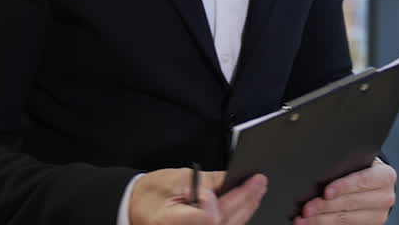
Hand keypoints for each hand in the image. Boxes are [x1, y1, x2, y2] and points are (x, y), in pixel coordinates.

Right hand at [129, 168, 267, 224]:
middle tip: (260, 183)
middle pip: (225, 223)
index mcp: (171, 222)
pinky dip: (236, 218)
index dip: (224, 200)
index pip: (209, 217)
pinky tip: (244, 205)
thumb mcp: (176, 178)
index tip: (244, 180)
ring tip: (256, 191)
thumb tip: (230, 178)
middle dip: (245, 201)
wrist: (138, 209)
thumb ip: (206, 181)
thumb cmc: (152, 195)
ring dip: (245, 210)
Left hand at [294, 159, 395, 224]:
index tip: (326, 192)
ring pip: (346, 219)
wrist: (375, 185)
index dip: (343, 186)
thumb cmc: (362, 170)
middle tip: (306, 209)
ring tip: (304, 219)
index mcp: (385, 176)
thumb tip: (320, 172)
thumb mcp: (359, 163)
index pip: (363, 181)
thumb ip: (346, 167)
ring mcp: (378, 215)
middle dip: (325, 206)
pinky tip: (313, 224)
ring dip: (321, 220)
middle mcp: (385, 197)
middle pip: (352, 203)